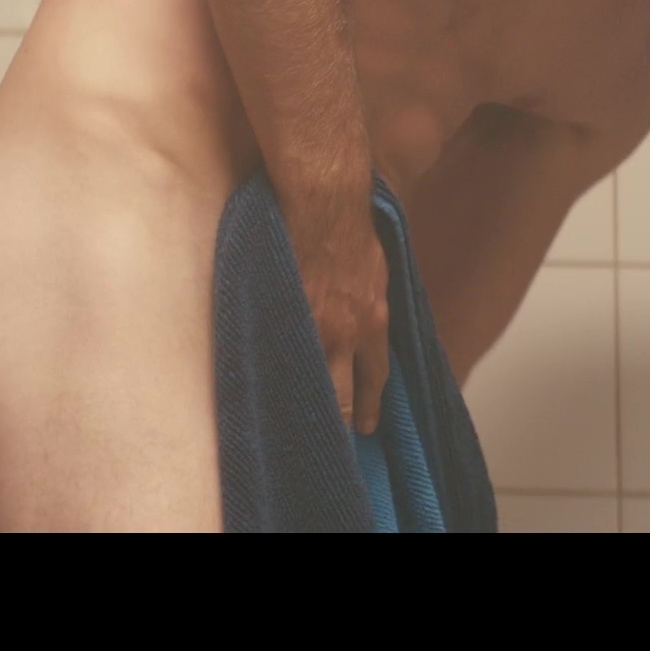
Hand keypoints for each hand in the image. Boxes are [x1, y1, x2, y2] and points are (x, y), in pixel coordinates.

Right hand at [291, 218, 391, 435]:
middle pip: (340, 394)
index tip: (365, 428)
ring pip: (308, 380)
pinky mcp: (280, 312)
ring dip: (305, 401)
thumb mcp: (381, 274)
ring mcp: (309, 326)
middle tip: (333, 443)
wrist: (325, 206)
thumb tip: (372, 326)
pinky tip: (268, 385)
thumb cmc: (356, 231)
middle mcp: (344, 334)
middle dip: (337, 421)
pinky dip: (276, 369)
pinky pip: (279, 351)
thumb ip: (375, 307)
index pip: (374, 378)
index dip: (368, 406)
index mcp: (374, 323)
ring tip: (298, 426)